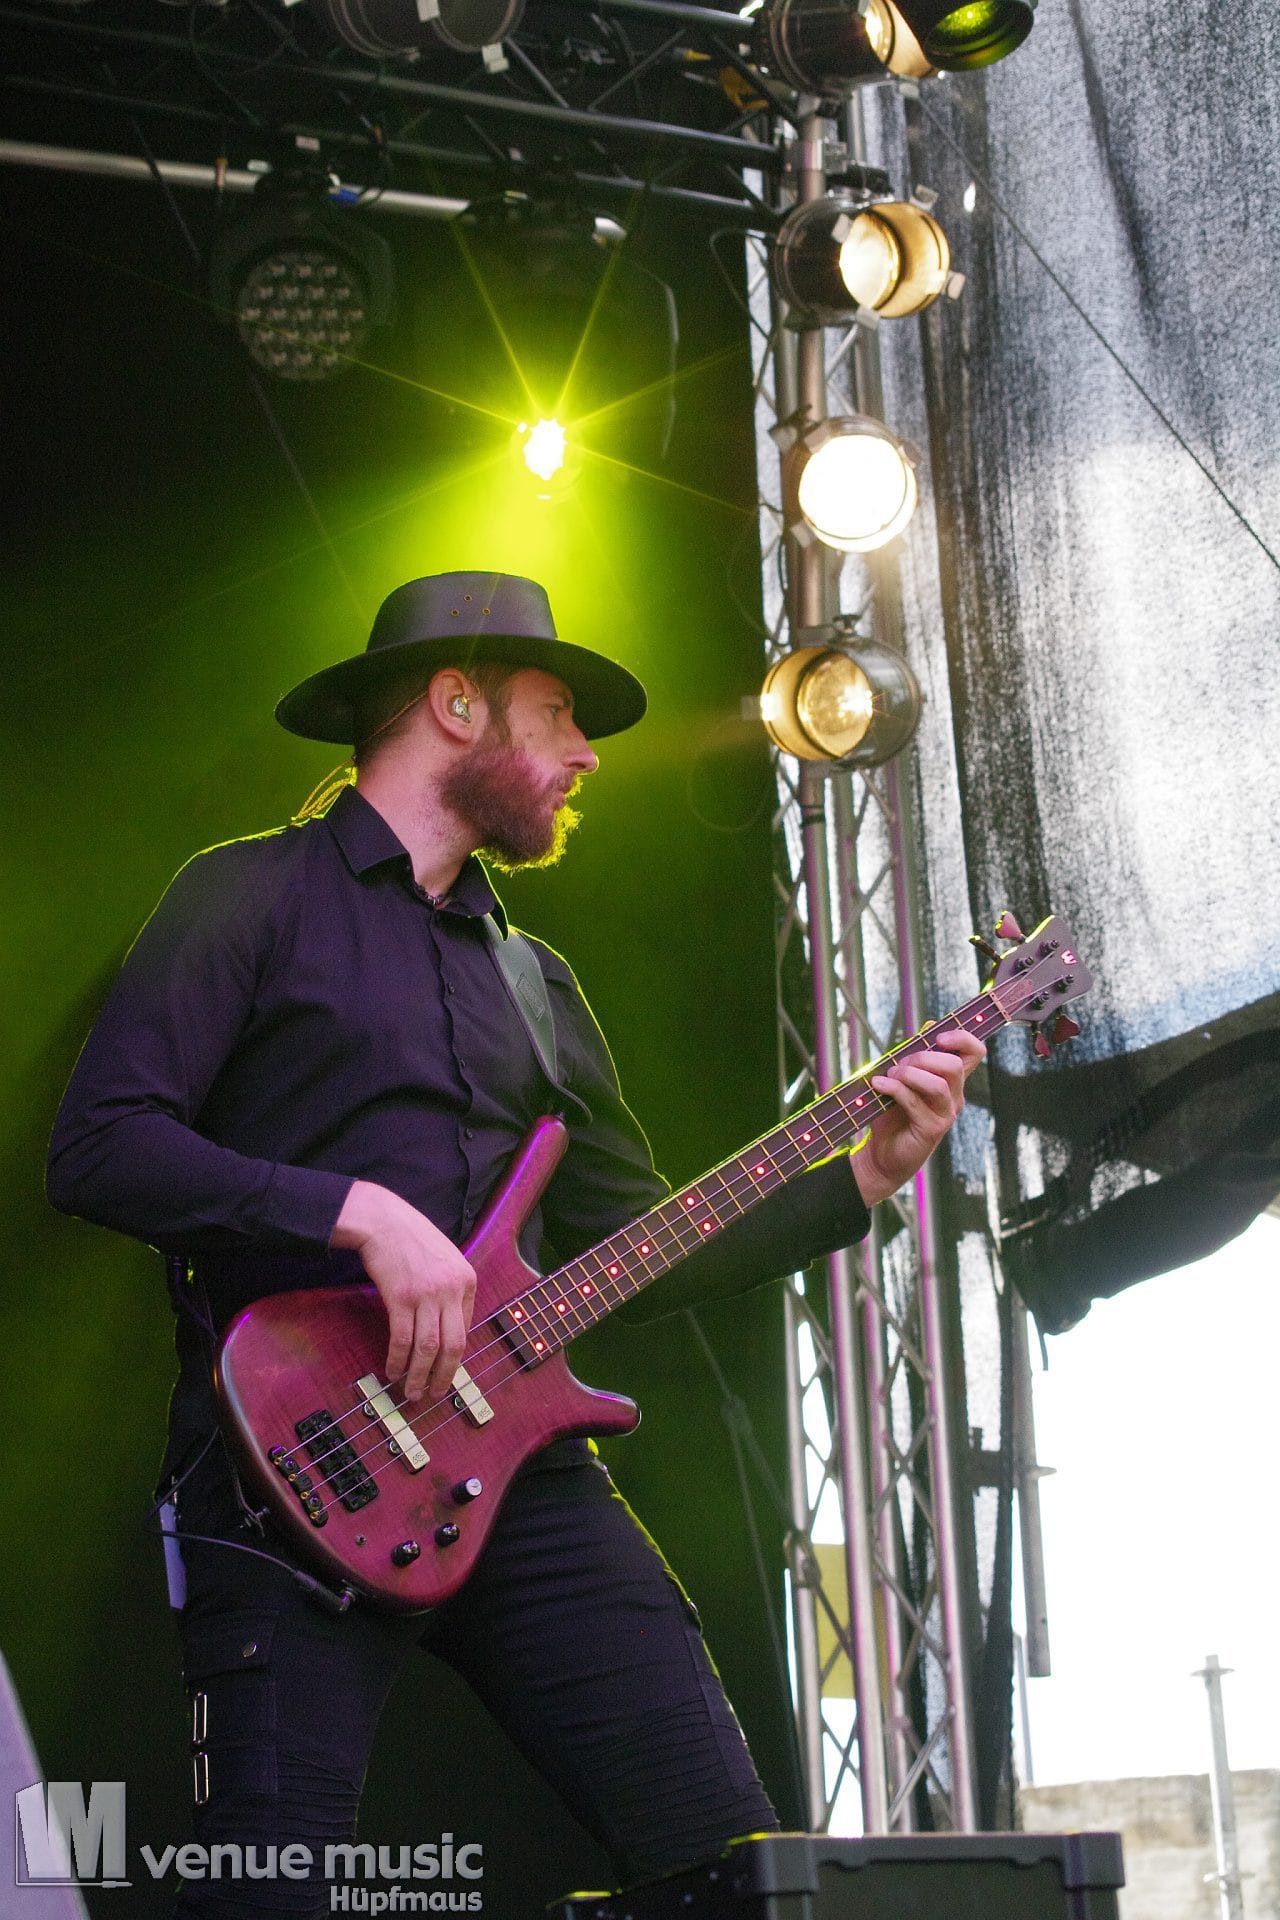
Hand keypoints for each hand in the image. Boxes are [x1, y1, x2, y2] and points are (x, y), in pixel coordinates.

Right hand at [331, 1181, 475, 1401]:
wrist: (383, 1221)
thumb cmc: (412, 1240)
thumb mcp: (445, 1259)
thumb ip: (451, 1290)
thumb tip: (449, 1328)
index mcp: (466, 1280)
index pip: (466, 1329)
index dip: (454, 1356)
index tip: (444, 1371)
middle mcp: (451, 1289)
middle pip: (453, 1345)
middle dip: (444, 1376)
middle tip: (434, 1394)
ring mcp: (426, 1294)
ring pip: (428, 1348)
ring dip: (419, 1375)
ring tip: (412, 1392)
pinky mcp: (401, 1297)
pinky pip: (402, 1339)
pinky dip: (398, 1360)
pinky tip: (393, 1371)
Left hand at [850, 1026, 985, 1208]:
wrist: (881, 1154)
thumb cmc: (893, 1115)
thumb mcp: (903, 1080)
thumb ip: (917, 1056)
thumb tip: (930, 1025)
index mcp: (951, 1081)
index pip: (974, 1053)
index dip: (963, 1038)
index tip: (939, 1036)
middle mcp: (954, 1097)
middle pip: (955, 1065)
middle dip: (922, 1057)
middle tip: (898, 1065)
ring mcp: (945, 1114)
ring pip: (938, 1084)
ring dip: (909, 1074)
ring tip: (889, 1076)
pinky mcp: (932, 1130)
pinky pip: (915, 1102)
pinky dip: (894, 1089)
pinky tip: (879, 1085)